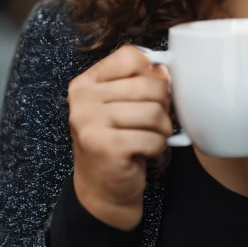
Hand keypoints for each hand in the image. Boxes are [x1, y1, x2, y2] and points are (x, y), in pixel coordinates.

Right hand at [66, 44, 172, 229]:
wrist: (101, 190)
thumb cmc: (116, 143)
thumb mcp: (121, 107)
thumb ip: (139, 83)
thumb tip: (165, 70)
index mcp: (85, 83)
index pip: (130, 56)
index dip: (151, 73)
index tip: (150, 93)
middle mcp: (82, 100)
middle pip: (148, 84)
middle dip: (162, 106)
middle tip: (154, 122)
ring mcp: (90, 123)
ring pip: (154, 112)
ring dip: (161, 129)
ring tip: (150, 137)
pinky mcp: (105, 147)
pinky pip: (153, 138)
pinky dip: (157, 147)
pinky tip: (144, 152)